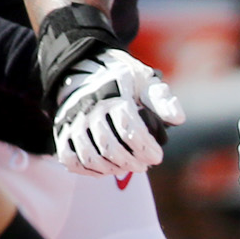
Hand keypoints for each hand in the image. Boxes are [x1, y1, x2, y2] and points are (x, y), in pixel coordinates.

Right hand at [51, 49, 183, 176]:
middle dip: (131, 162)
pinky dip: (87, 169)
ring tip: (126, 168)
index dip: (145, 148)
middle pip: (109, 146)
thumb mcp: (146, 82)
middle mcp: (90, 108)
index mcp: (114, 95)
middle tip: (144, 165)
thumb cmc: (123, 81)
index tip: (157, 157)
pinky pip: (69, 158)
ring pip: (89, 155)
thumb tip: (177, 119)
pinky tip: (104, 169)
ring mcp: (74, 121)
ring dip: (111, 168)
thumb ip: (162, 100)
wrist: (86, 69)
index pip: (129, 129)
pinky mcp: (62, 131)